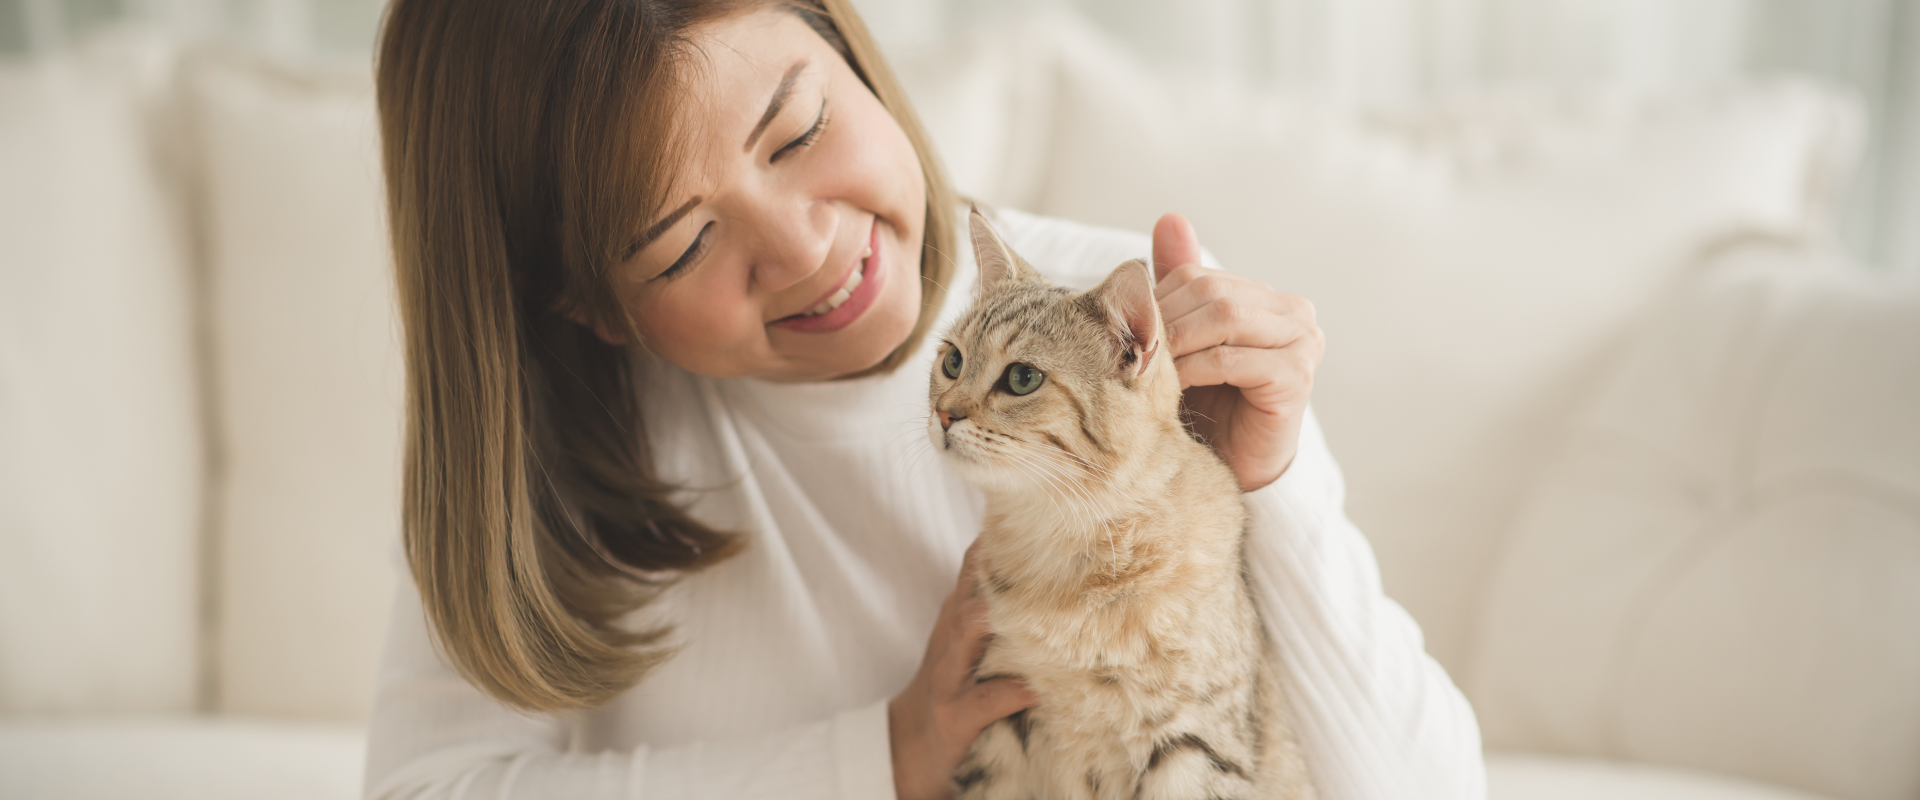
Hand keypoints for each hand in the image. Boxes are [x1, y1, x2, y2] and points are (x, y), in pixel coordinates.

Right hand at [889, 542, 1037, 799]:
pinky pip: (984, 699)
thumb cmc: (956, 686)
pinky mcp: (955, 715)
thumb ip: (1001, 607)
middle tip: (1051, 541)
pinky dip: (1010, 691)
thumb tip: (1058, 573)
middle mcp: (951, 633)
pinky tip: (1037, 688)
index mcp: (960, 613)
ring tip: (1040, 606)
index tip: (1046, 510)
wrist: (910, 746)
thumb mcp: (972, 641)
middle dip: (1005, 563)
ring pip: (969, 628)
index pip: (980, 561)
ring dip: (1000, 615)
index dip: (1008, 534)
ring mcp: (949, 674)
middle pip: (974, 585)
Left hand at [1151, 213, 1324, 491]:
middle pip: (1210, 292)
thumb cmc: (1207, 404)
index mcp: (1264, 296)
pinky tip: (1173, 391)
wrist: (1235, 468)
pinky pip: (1234, 357)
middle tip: (1129, 357)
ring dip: (1176, 346)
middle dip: (1162, 323)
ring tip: (1148, 374)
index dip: (1155, 304)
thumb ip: (1177, 285)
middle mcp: (1292, 310)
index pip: (1198, 277)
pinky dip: (1195, 370)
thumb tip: (1170, 218)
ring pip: (1223, 317)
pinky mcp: (1298, 375)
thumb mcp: (1184, 341)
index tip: (1123, 337)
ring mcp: (1302, 340)